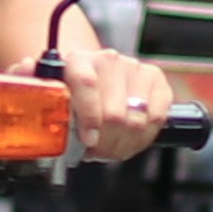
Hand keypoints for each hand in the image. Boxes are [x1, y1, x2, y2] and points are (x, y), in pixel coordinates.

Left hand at [63, 43, 175, 163]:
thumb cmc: (74, 97)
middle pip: (114, 114)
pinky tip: (130, 140)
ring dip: (123, 144)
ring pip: (136, 121)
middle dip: (105, 143)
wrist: (93, 78)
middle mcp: (108, 60)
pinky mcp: (155, 78)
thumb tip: (58, 137)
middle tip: (97, 151)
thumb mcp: (57, 105)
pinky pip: (157, 118)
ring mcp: (134, 68)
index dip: (89, 118)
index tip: (88, 141)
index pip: (86, 84)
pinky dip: (143, 138)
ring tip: (111, 148)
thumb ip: (55, 116)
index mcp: (78, 61)